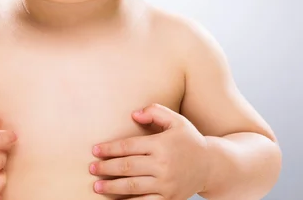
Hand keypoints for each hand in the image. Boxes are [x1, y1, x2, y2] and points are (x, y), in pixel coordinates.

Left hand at [89, 103, 209, 199]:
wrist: (212, 166)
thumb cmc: (189, 140)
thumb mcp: (176, 120)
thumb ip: (155, 112)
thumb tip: (134, 114)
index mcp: (161, 144)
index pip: (129, 146)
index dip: (110, 148)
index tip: (95, 150)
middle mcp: (163, 165)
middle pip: (128, 167)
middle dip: (106, 168)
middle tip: (91, 168)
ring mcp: (166, 184)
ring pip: (133, 186)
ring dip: (113, 187)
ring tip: (97, 186)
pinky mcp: (169, 199)